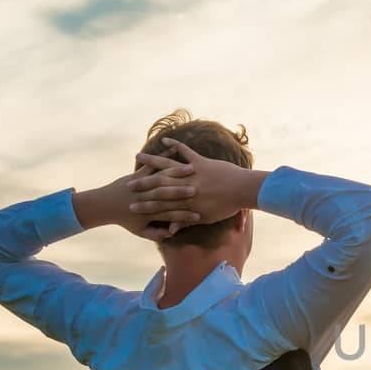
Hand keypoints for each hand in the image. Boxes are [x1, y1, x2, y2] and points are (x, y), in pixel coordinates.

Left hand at [73, 160, 199, 241]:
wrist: (103, 206)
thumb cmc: (124, 219)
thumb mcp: (140, 231)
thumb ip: (156, 234)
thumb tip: (171, 234)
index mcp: (149, 214)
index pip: (171, 215)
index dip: (185, 216)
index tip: (199, 215)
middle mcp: (146, 198)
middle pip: (168, 194)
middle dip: (184, 192)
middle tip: (199, 189)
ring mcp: (141, 185)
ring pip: (162, 178)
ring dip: (177, 172)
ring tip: (192, 168)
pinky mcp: (137, 175)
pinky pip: (152, 165)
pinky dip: (163, 156)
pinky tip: (174, 149)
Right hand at [128, 139, 264, 231]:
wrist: (244, 190)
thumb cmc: (227, 206)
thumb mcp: (206, 218)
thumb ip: (186, 221)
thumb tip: (171, 229)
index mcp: (186, 202)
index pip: (160, 204)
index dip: (145, 205)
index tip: (130, 205)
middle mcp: (185, 186)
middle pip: (159, 184)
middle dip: (141, 184)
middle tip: (126, 184)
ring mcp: (192, 172)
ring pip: (168, 165)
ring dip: (152, 160)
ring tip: (138, 156)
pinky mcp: (200, 162)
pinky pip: (185, 151)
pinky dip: (175, 145)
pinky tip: (165, 140)